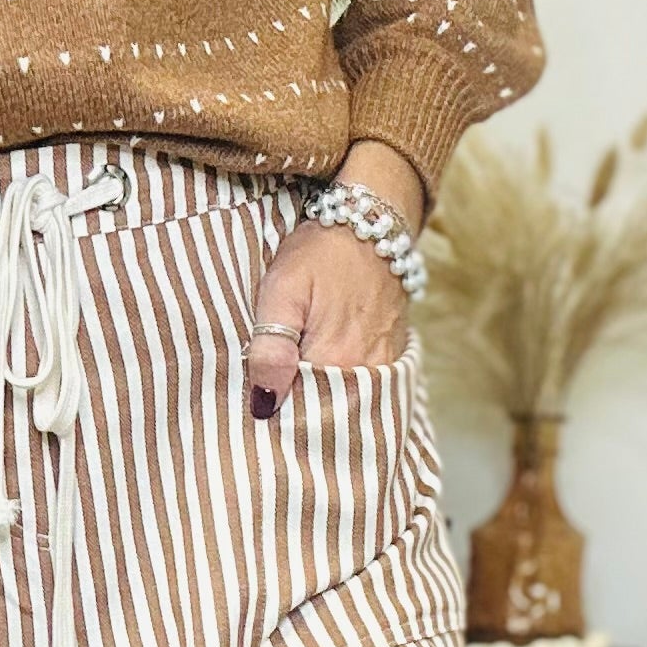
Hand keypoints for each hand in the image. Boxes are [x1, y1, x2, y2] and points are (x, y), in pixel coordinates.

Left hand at [246, 140, 425, 419]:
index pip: (300, 418)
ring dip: (320, 411)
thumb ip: (271, 348)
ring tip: (291, 408)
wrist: (372, 221)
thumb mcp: (282, 291)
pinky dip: (343, 397)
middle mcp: (367, 372)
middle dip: (297, 424)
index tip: (254, 425)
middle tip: (266, 423)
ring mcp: (384, 365)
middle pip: (326, 419)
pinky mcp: (392, 356)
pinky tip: (321, 393)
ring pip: (347, 408)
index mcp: (335, 362)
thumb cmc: (320, 252)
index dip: (276, 424)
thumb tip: (264, 404)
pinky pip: (366, 392)